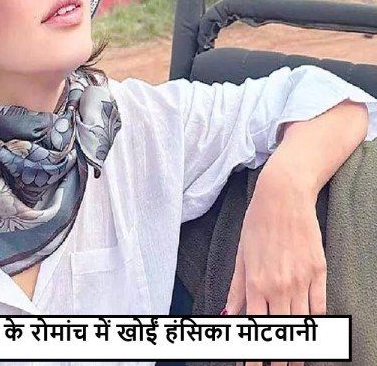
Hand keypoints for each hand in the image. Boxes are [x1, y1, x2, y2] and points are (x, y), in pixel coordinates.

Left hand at [224, 165, 326, 365]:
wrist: (283, 199)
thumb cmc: (257, 225)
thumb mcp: (240, 256)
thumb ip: (235, 288)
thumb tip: (227, 315)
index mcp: (254, 283)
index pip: (255, 326)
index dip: (254, 350)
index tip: (250, 364)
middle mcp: (278, 285)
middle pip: (280, 331)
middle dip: (277, 355)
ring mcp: (301, 280)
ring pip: (302, 324)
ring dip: (298, 346)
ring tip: (293, 360)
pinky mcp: (319, 273)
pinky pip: (319, 307)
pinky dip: (316, 324)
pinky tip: (312, 335)